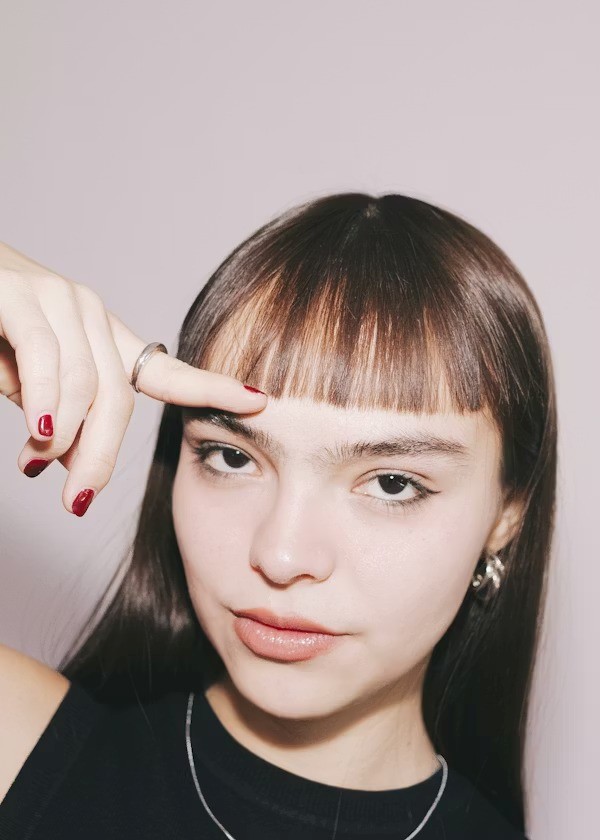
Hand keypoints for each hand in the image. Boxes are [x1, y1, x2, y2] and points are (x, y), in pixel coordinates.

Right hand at [0, 241, 266, 515]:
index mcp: (101, 339)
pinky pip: (45, 354)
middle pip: (121, 398)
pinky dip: (46, 397)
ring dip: (66, 436)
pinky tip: (43, 430)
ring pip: (87, 383)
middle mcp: (88, 314)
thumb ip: (60, 424)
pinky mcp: (18, 294)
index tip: (258, 401)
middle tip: (79, 499)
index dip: (211, 388)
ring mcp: (57, 300)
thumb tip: (70, 471)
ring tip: (37, 460)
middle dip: (103, 456)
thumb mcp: (27, 390)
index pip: (166, 371)